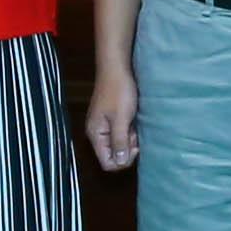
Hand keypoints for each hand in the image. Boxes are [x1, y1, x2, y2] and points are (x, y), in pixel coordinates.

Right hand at [84, 55, 140, 172]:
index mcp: (95, 134)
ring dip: (128, 140)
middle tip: (134, 135)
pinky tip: (132, 122)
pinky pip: (119, 134)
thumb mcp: (121, 119)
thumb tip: (119, 162)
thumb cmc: (119, 92)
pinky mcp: (110, 118)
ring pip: (117, 145)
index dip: (122, 160)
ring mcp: (103, 125)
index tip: (133, 146)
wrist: (116, 68)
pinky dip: (127, 132)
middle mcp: (96, 133)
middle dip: (126, 149)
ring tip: (134, 127)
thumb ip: (119, 142)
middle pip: (111, 155)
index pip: (106, 162)